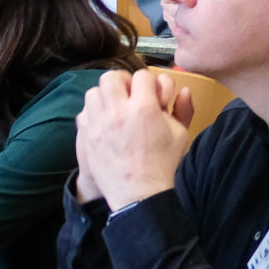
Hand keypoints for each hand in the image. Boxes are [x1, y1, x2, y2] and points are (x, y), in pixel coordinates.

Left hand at [74, 69, 195, 208]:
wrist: (138, 193)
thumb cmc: (163, 163)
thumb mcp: (181, 133)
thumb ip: (183, 108)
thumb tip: (184, 90)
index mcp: (145, 108)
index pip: (142, 75)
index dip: (150, 82)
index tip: (153, 95)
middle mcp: (118, 112)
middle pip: (111, 77)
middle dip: (123, 82)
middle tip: (130, 95)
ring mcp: (99, 124)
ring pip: (93, 92)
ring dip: (105, 96)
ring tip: (115, 108)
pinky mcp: (86, 137)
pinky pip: (83, 112)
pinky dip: (93, 113)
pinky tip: (104, 123)